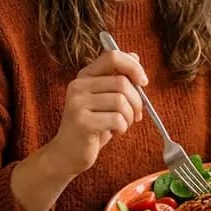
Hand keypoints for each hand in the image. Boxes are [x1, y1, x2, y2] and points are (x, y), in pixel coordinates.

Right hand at [45, 49, 147, 176]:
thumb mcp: (105, 99)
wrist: (67, 154)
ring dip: (130, 116)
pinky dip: (123, 127)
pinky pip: (117, 119)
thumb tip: (135, 56)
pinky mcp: (82, 122)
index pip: (112, 57)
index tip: (143, 82)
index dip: (133, 66)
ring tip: (123, 124)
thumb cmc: (92, 125)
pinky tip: (115, 132)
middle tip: (136, 114)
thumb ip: (117, 78)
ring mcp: (77, 103)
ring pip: (121, 101)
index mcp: (85, 76)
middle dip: (137, 101)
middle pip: (122, 82)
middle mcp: (78, 85)